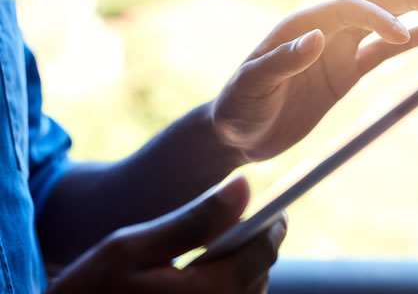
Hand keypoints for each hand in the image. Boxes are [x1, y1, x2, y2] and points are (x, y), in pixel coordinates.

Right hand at [47, 176, 285, 293]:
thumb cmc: (90, 292)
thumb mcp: (131, 247)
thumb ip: (193, 219)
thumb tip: (244, 186)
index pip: (261, 254)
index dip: (272, 225)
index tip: (276, 208)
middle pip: (259, 275)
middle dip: (253, 246)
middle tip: (234, 225)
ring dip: (240, 269)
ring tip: (209, 253)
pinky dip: (226, 289)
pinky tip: (199, 279)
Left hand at [211, 0, 417, 160]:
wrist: (239, 134)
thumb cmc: (239, 108)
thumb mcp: (252, 87)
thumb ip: (281, 62)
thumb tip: (318, 38)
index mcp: (300, 26)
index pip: (348, 8)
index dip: (378, 17)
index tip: (400, 38)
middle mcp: (323, 31)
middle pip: (373, 3)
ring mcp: (337, 51)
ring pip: (383, 22)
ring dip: (415, 9)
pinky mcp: (345, 73)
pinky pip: (382, 53)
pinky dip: (409, 42)